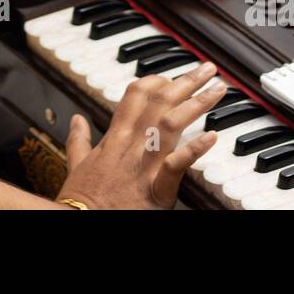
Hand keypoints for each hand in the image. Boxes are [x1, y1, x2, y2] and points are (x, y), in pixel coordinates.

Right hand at [55, 62, 225, 208]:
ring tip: (218, 90)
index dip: (156, 80)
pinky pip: (177, 165)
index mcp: (114, 138)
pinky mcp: (156, 189)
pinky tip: (212, 136)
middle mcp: (131, 145)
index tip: (171, 76)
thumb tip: (75, 120)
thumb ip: (78, 139)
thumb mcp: (77, 164)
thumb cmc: (80, 200)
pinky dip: (195, 149)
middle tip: (207, 69)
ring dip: (198, 103)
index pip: (136, 95)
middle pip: (160, 101)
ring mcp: (144, 165)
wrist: (81, 223)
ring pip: (172, 123)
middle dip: (186, 81)